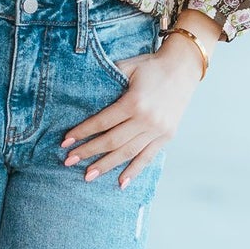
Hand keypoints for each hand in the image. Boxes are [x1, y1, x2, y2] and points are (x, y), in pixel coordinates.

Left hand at [60, 35, 206, 188]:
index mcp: (134, 102)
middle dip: (88, 152)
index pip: (102, 122)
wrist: (183, 68)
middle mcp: (146, 119)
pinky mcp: (167, 136)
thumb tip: (83, 94)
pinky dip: (134, 171)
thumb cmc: (151, 66)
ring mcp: (158, 130)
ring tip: (88, 175)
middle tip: (69, 161)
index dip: (83, 133)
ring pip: (127, 152)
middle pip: (112, 141)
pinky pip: (148, 157)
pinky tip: (121, 182)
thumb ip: (108, 80)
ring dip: (106, 165)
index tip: (66, 142)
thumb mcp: (128, 67)